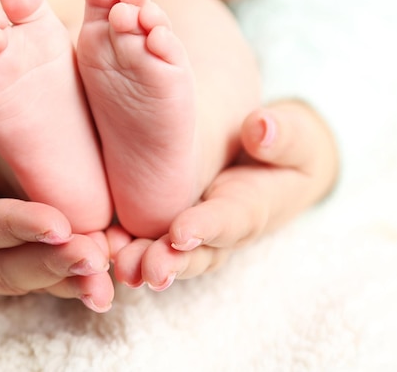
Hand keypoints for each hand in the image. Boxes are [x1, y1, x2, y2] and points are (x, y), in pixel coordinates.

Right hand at [0, 120, 113, 312]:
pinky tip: (118, 270)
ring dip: (74, 278)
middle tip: (95, 256)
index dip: (13, 227)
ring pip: (36, 278)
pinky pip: (51, 273)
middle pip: (11, 267)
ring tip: (112, 273)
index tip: (56, 224)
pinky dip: (83, 276)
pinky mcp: (21, 256)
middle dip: (52, 265)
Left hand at [111, 100, 339, 289]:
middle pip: (195, 253)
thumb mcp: (296, 138)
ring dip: (141, 261)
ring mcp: (193, 230)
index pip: (230, 221)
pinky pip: (148, 239)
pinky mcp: (169, 221)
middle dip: (170, 263)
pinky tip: (100, 245)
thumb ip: (283, 136)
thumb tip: (261, 128)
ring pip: (168, 254)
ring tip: (116, 263)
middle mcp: (218, 230)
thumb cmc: (286, 149)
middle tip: (143, 269)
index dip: (207, 229)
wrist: (273, 163)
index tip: (181, 233)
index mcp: (251, 209)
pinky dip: (126, 246)